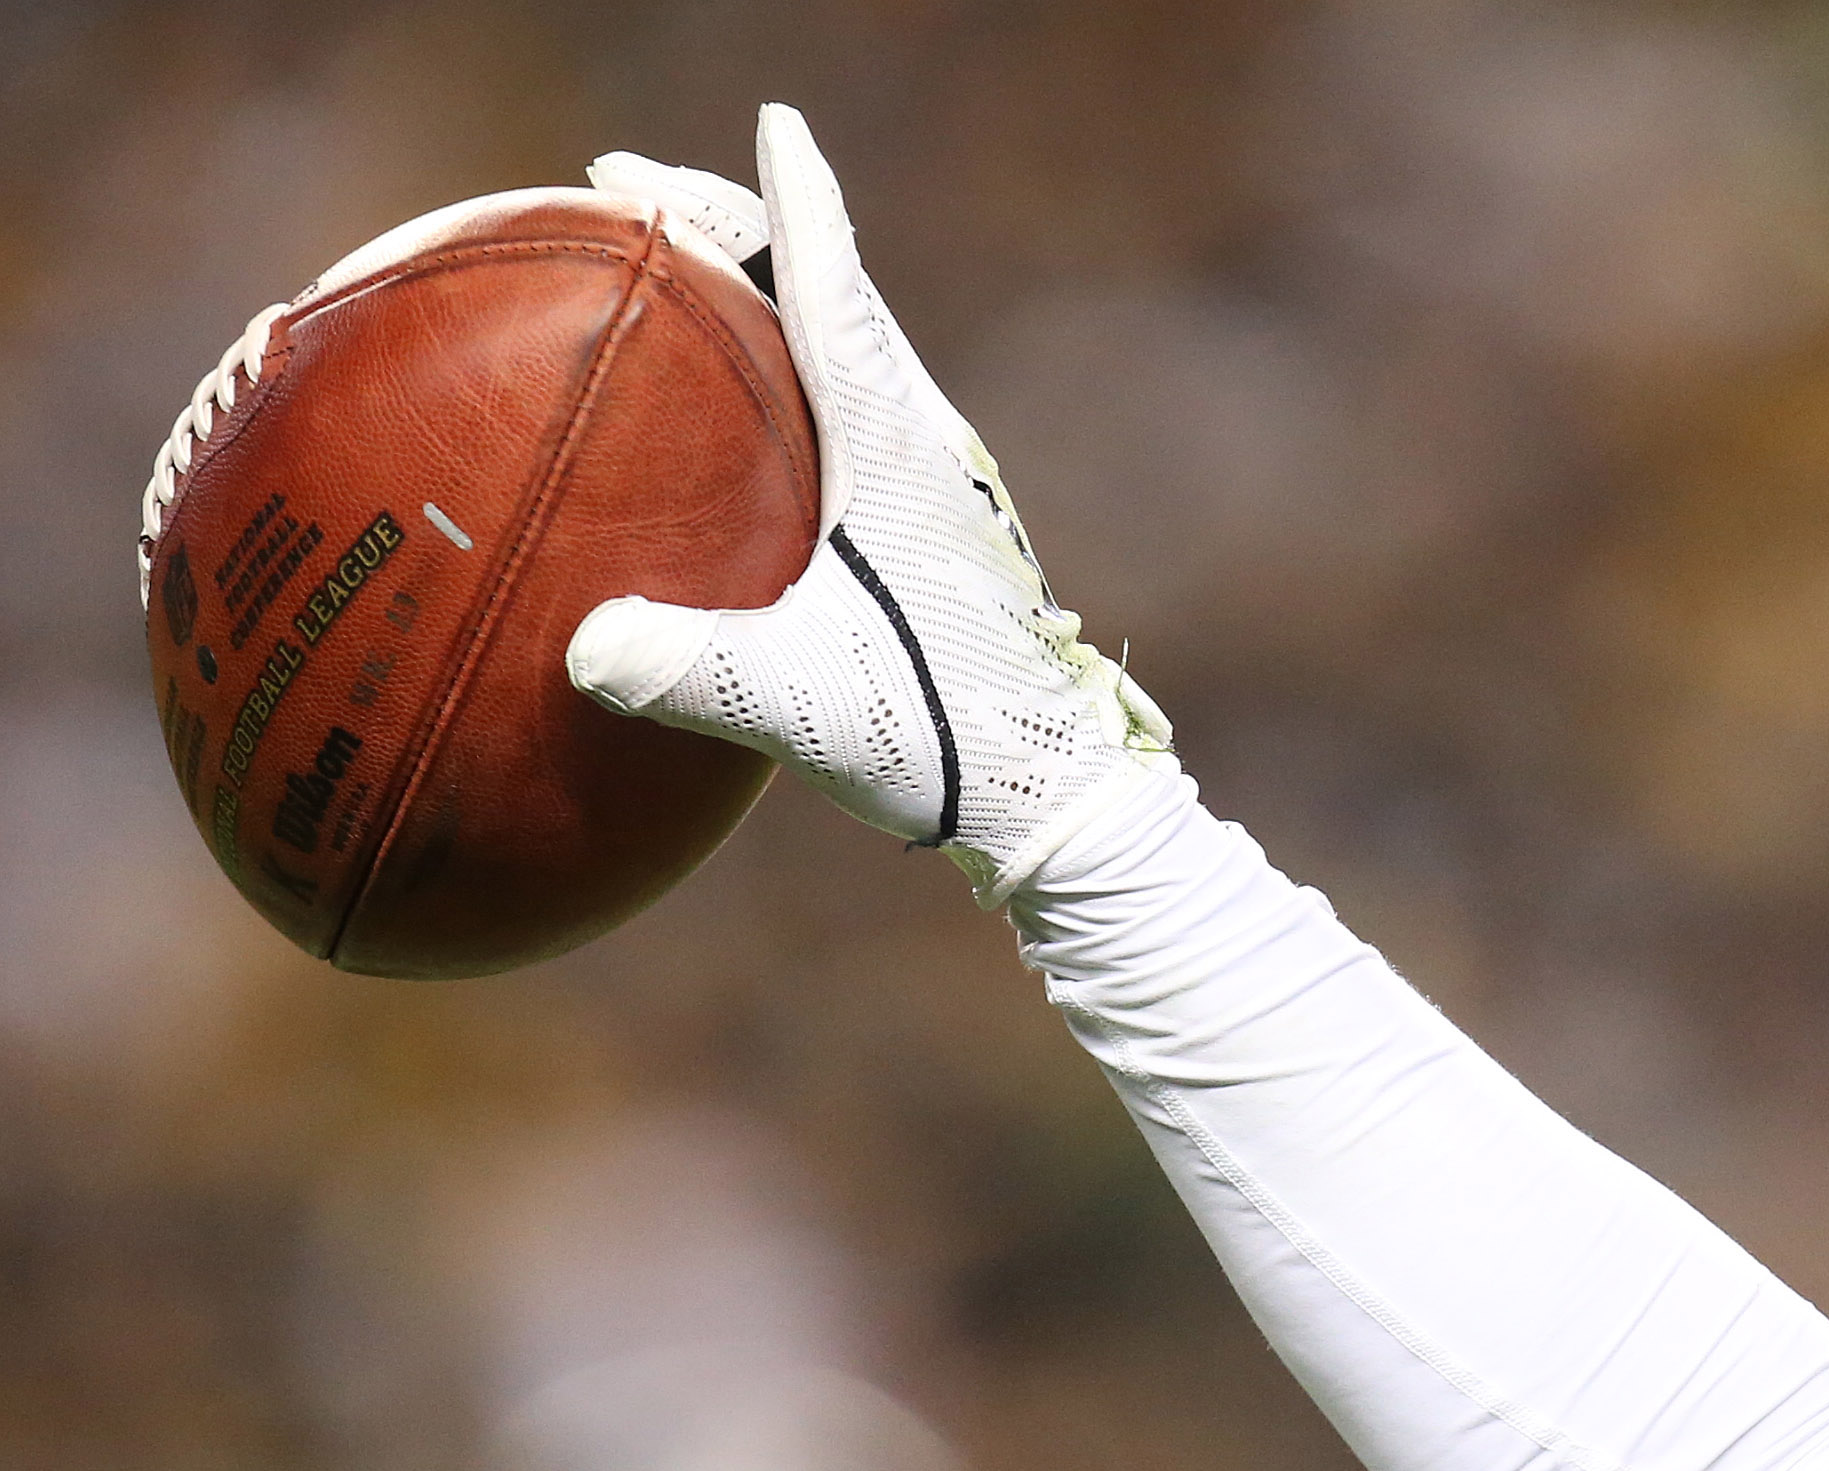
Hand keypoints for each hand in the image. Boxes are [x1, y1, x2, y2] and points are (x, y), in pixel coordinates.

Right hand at [567, 105, 1170, 897]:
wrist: (1056, 801)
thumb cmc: (944, 745)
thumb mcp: (801, 709)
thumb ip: (690, 674)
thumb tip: (587, 651)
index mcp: (899, 451)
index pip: (837, 294)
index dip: (798, 204)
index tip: (778, 126)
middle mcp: (930, 446)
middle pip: (832, 291)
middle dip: (738, 222)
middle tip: (636, 189)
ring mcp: (941, 483)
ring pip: (850, 344)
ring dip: (768, 290)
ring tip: (678, 270)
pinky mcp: (942, 526)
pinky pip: (856, 407)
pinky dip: (789, 366)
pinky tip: (737, 410)